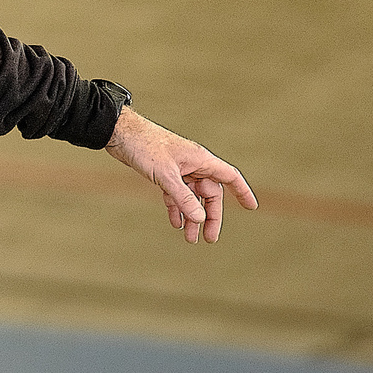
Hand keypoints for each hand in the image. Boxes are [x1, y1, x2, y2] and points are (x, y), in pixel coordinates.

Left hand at [106, 108, 257, 243]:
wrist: (120, 133)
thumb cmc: (145, 147)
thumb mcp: (166, 175)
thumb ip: (183, 198)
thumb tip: (200, 218)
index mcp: (201, 160)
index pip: (229, 176)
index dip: (242, 191)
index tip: (251, 207)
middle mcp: (193, 164)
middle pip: (210, 194)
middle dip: (211, 216)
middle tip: (209, 239)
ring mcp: (179, 169)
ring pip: (192, 197)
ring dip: (192, 216)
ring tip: (190, 238)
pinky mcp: (164, 173)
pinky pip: (176, 195)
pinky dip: (177, 209)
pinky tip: (176, 223)